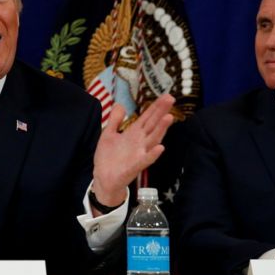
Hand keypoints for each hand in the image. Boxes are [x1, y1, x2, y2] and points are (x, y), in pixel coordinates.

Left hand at [91, 94, 174, 210]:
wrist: (103, 178)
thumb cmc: (108, 157)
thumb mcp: (108, 134)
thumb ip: (115, 120)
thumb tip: (120, 104)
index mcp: (134, 133)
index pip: (147, 117)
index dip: (156, 107)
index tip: (166, 95)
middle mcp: (140, 142)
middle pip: (153, 124)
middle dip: (161, 112)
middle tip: (171, 99)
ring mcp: (139, 154)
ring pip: (153, 139)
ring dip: (161, 129)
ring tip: (169, 117)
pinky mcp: (135, 166)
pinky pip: (146, 160)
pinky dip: (153, 154)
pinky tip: (160, 148)